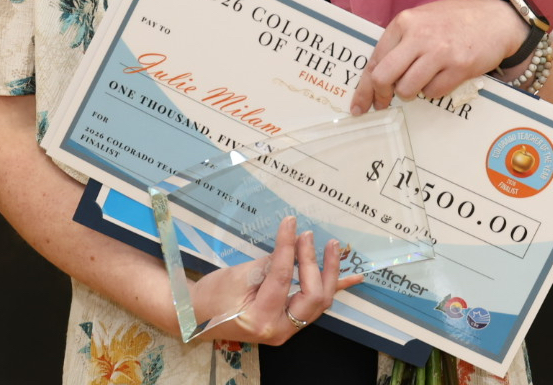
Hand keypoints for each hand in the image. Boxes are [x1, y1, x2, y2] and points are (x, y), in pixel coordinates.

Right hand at [197, 216, 362, 344]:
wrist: (198, 317)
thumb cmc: (211, 297)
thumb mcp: (237, 276)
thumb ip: (269, 264)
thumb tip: (294, 244)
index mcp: (261, 319)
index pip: (283, 278)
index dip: (289, 248)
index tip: (291, 223)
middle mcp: (280, 330)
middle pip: (312, 296)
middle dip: (314, 263)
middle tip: (309, 236)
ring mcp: (287, 329)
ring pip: (319, 301)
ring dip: (328, 272)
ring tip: (333, 247)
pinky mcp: (289, 321)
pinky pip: (316, 304)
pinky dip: (334, 287)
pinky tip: (354, 276)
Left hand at [349, 0, 525, 114]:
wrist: (495, 19)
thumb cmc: (454, 21)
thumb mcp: (421, 20)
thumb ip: (400, 42)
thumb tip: (376, 76)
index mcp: (404, 23)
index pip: (375, 61)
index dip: (364, 88)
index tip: (360, 105)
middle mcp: (418, 36)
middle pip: (383, 78)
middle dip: (381, 96)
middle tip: (384, 104)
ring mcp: (439, 52)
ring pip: (407, 89)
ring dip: (410, 93)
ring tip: (421, 82)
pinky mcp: (459, 67)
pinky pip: (433, 92)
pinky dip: (433, 91)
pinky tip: (442, 77)